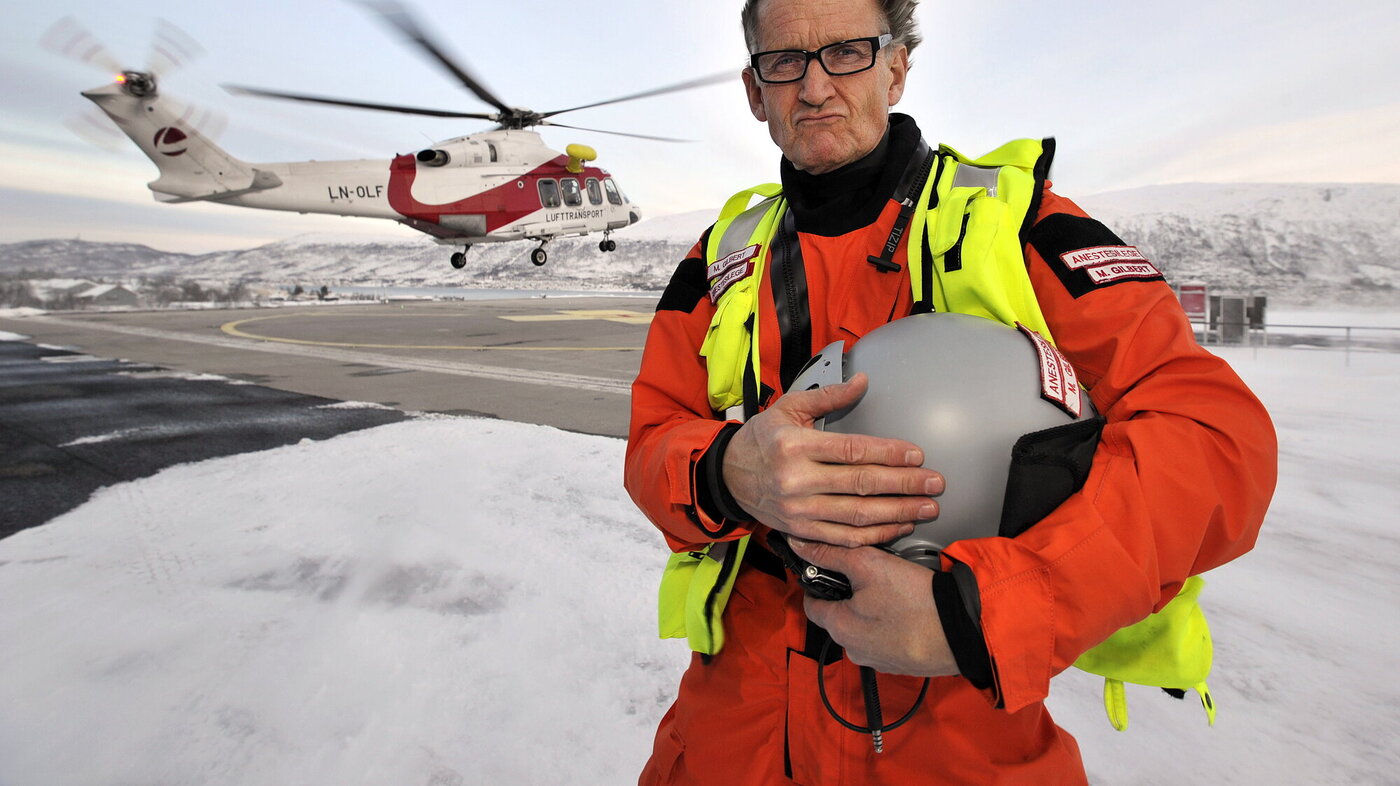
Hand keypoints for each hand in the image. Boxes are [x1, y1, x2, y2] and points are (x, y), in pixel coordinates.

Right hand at [722, 373, 943, 547]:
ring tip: (927, 507)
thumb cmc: (761, 439)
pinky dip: (876, 534)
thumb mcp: (788, 408)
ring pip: (858, 515)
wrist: (728, 477)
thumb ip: (828, 397)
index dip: (889, 453)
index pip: (852, 450)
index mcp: (795, 446)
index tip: (918, 454)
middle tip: (935, 483)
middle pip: (861, 484)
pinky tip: (899, 526)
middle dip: (905, 484)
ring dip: (898, 512)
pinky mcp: (801, 530)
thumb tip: (863, 381)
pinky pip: (845, 537)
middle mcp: (797, 480)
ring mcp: (799, 510)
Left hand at [790, 538, 957, 676]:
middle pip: (839, 616)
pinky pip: (888, 639)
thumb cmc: (918, 601)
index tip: (831, 570)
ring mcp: (879, 660)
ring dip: (873, 610)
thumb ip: (831, 553)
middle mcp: (854, 650)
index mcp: (840, 628)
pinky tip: (909, 609)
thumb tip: (802, 545)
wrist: (965, 630)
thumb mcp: (869, 564)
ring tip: (895, 592)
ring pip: (864, 628)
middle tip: (872, 576)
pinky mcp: (902, 663)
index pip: (811, 604)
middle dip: (851, 596)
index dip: (819, 581)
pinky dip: (893, 625)